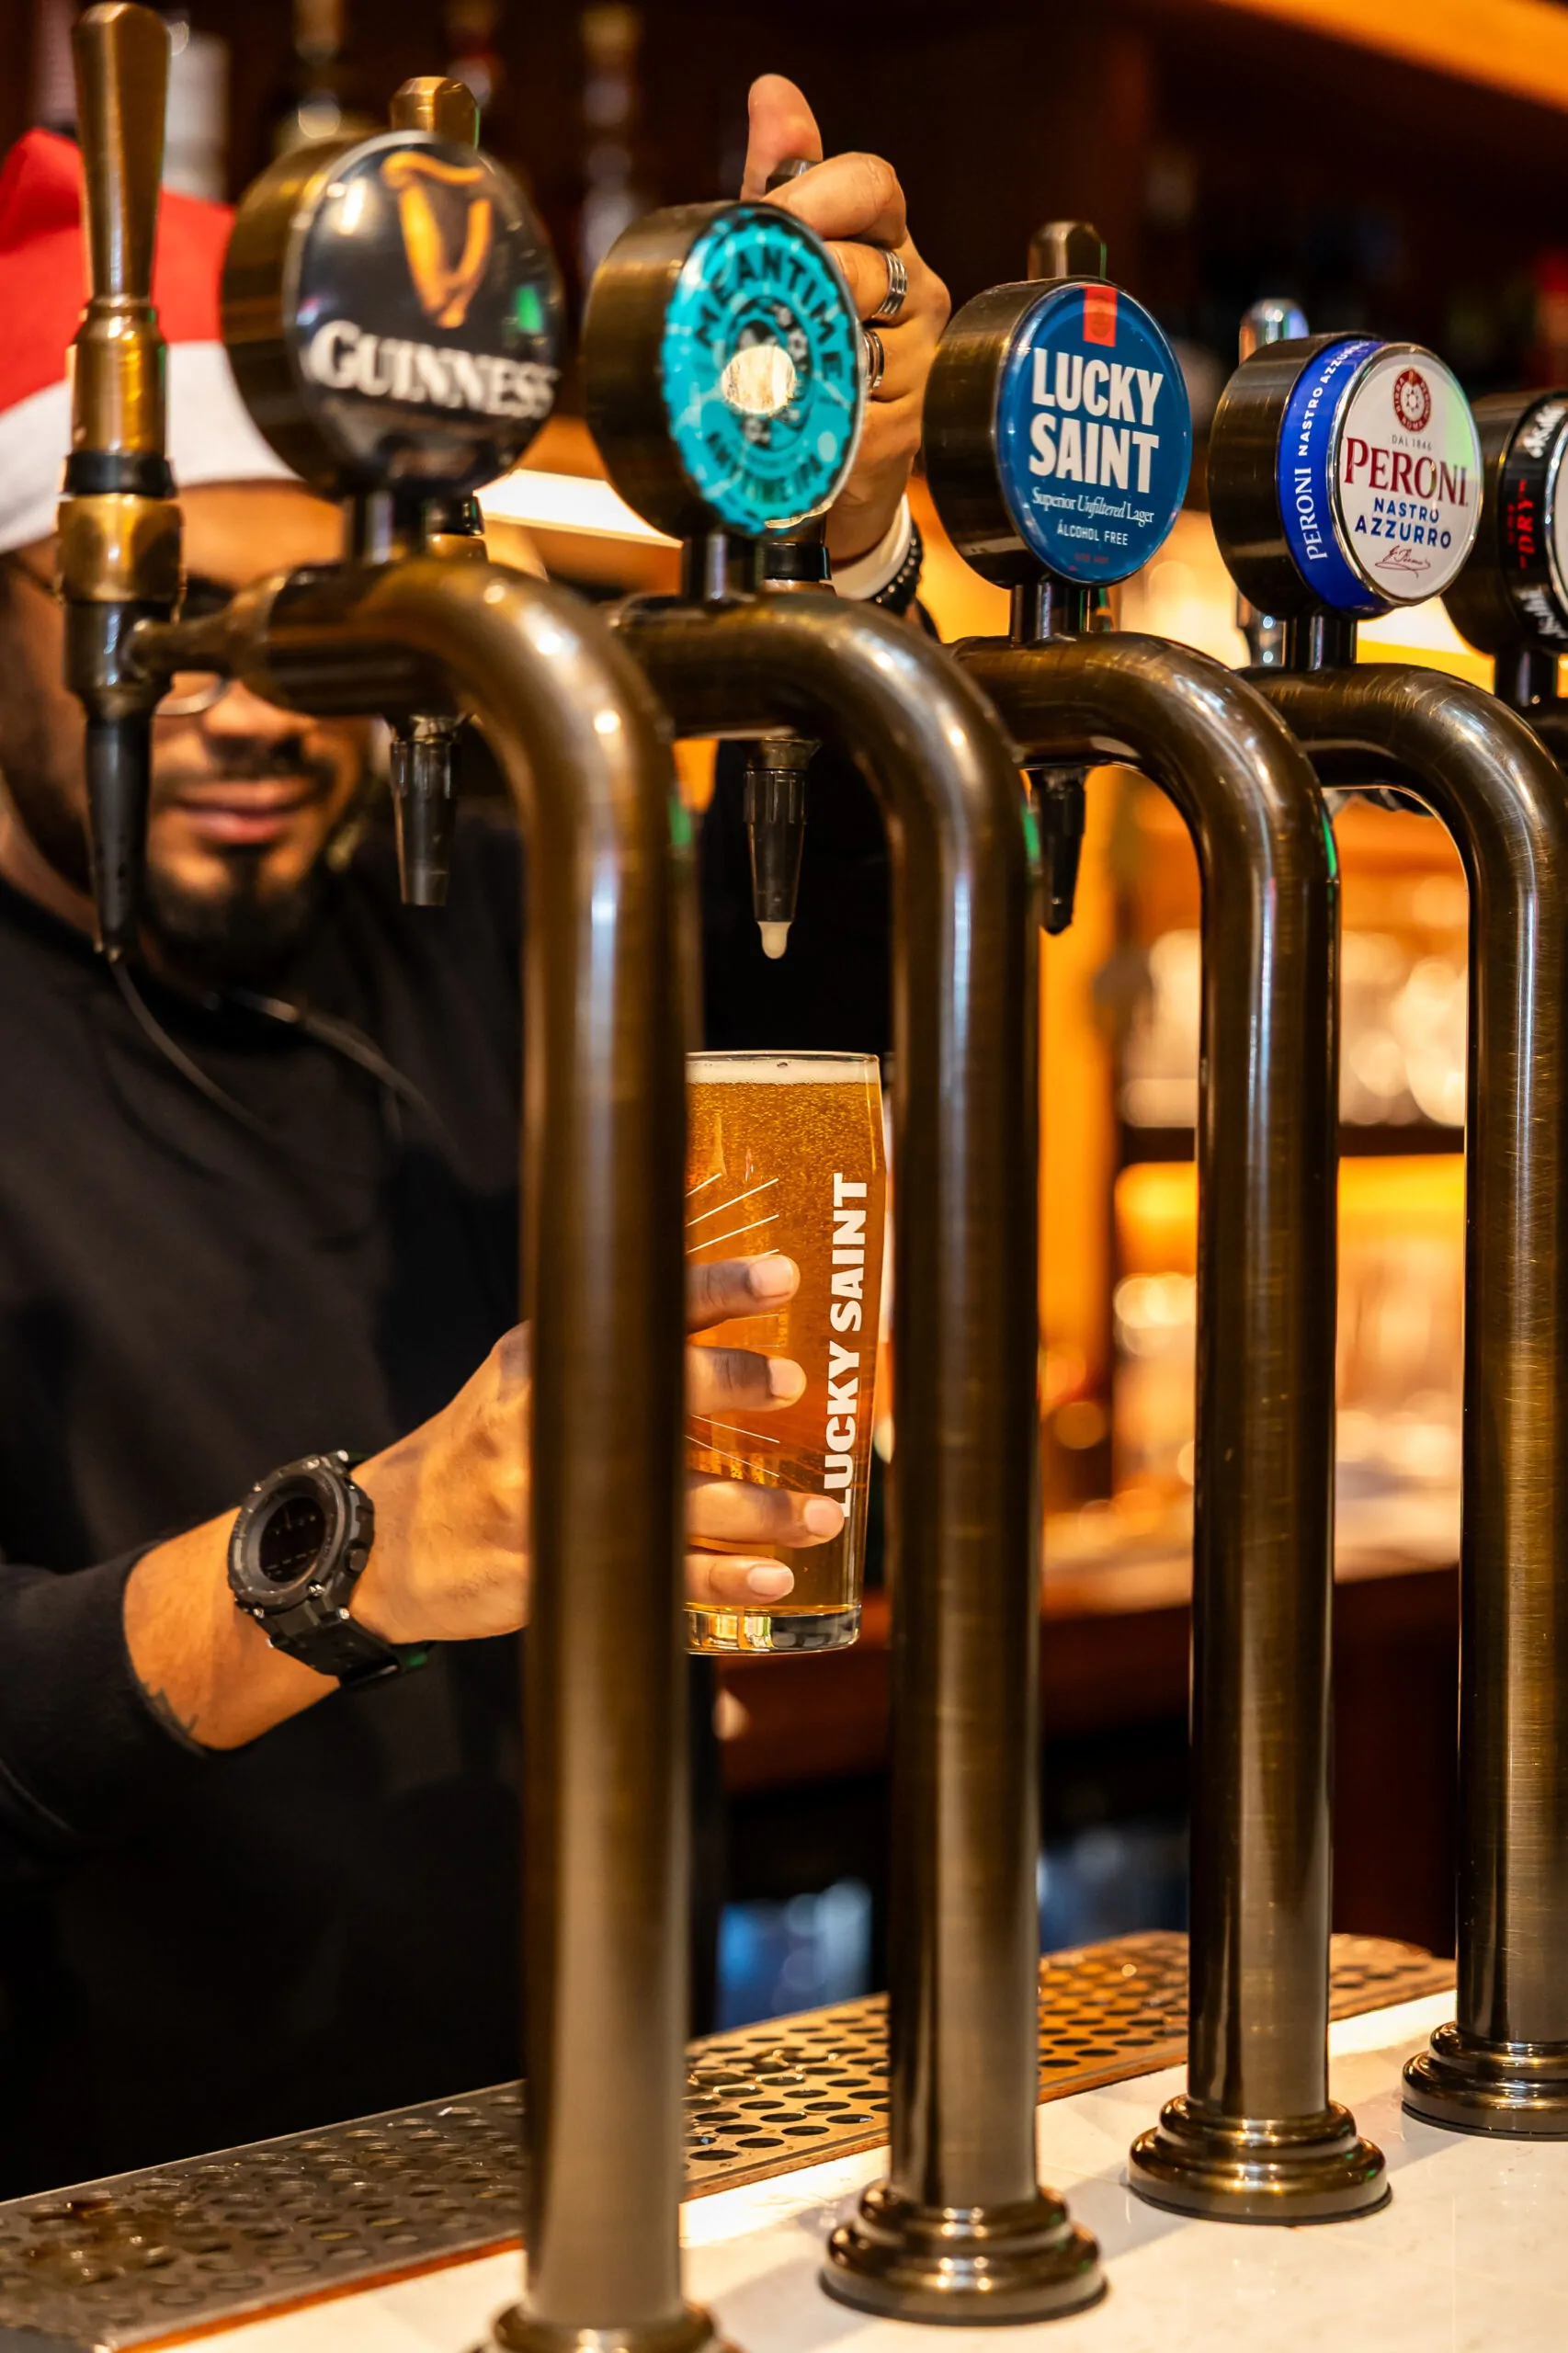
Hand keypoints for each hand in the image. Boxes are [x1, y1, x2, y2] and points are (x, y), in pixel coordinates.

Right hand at [352, 1255, 839, 1642]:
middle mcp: (541, 1419)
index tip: (783, 1276)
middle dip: (731, 1381)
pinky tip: (772, 1579)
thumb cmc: (478, 1450)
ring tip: (825, 1513)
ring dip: (762, 1509)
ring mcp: (545, 1498)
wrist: (387, 1542)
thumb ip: (597, 1350)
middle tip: (794, 1382)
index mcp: (539, 1359)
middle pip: (650, 1389)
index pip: (636, 1306)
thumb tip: (707, 1314)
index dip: (716, 1288)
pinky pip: (655, 1575)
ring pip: (672, 1497)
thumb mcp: (520, 1377)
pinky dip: (721, 1579)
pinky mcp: (552, 1567)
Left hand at [741, 73, 948, 568]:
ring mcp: (922, 366)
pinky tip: (782, 423)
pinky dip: (812, 422)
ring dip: (799, 359)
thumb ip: (782, 177)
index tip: (773, 212)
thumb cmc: (807, 335)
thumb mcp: (787, 252)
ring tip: (755, 370)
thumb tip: (772, 91)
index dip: (821, 194)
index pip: (874, 187)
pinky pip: (854, 421)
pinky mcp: (907, 435)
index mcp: (889, 240)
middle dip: (802, 284)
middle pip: (861, 270)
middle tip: (750, 303)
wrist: (829, 454)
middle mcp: (920, 296)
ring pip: (856, 349)